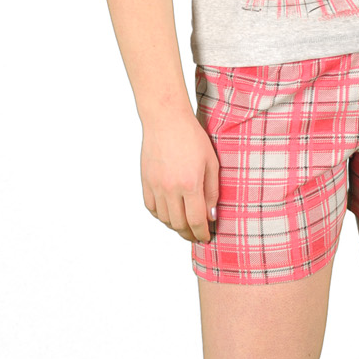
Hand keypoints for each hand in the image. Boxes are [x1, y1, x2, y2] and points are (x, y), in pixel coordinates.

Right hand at [140, 111, 219, 244]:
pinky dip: (161, 216)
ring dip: (175, 226)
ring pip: (164, 219)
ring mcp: (156, 186)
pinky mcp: (145, 181)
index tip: (206, 237)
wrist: (165, 120)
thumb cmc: (192, 137)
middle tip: (196, 235)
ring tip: (185, 226)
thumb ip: (212, 192)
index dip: (202, 233)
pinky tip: (170, 214)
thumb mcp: (212, 163)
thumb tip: (211, 216)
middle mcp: (171, 188)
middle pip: (179, 224)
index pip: (196, 221)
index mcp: (190, 184)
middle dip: (189, 234)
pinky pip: (151, 208)